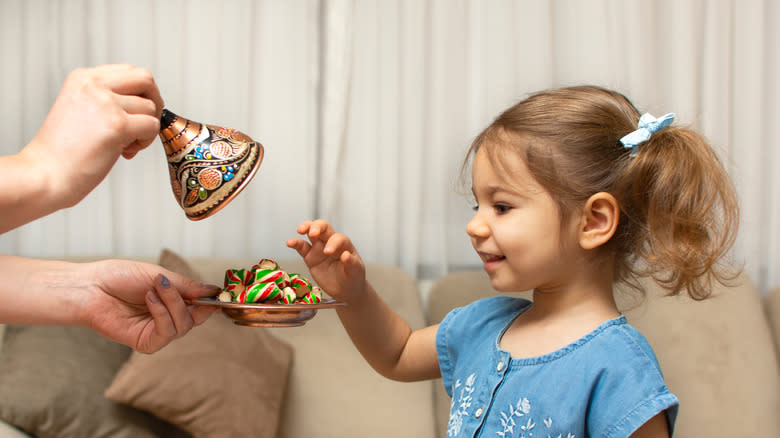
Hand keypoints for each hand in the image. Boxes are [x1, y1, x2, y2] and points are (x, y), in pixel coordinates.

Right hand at [21, 64, 163, 209]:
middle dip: (154, 102)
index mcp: (83, 78)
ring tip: (124, 145)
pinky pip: (152, 126)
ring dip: (146, 129)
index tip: (133, 113)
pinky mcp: (118, 125)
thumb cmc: (63, 151)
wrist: (45, 174)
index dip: (140, 93)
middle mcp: (94, 85)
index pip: (129, 71)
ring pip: (151, 107)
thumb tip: (144, 102)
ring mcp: (106, 103)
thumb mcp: (80, 109)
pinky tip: (125, 151)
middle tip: (144, 124)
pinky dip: (146, 141)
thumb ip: (106, 99)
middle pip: (145, 79)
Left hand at [80, 260, 218, 352]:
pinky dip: (162, 314)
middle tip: (173, 285)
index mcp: (173, 302)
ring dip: (172, 304)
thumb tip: (215, 290)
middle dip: (189, 301)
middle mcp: (167, 318)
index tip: (219, 293)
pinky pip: (167, 333)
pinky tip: (149, 300)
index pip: (201, 307)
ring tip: (154, 289)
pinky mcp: (145, 343)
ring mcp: (157, 332)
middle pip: (196, 319)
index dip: (211, 302)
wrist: (91, 286)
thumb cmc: (120, 277)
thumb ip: (188, 286)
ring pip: (183, 326)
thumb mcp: (160, 276)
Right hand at [286, 219, 366, 301]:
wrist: (346, 290)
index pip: (338, 238)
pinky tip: (290, 242)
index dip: (333, 242)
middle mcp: (331, 243)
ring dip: (306, 228)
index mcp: (344, 245)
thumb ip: (352, 263)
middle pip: (324, 227)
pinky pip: (301, 247)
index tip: (328, 252)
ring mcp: (319, 249)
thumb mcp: (355, 272)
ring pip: (311, 232)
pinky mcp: (310, 257)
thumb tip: (346, 255)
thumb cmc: (353, 277)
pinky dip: (295, 243)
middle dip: (317, 227)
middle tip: (313, 233)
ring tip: (300, 230)